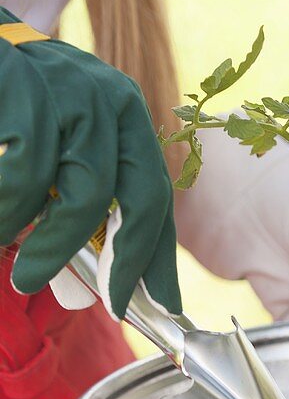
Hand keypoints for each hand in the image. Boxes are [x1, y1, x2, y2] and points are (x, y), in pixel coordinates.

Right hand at [0, 9, 180, 318]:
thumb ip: (64, 229)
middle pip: (142, 197)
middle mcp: (111, 102)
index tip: (163, 307)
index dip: (159, 258)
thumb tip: (81, 296)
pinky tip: (1, 227)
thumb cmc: (4, 112)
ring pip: (85, 196)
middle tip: (109, 306)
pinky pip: (29, 177)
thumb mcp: (43, 172)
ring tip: (28, 277)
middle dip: (128, 261)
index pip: (157, 198)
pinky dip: (12, 213)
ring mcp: (73, 92)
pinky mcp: (29, 92)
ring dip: (55, 248)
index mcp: (125, 118)